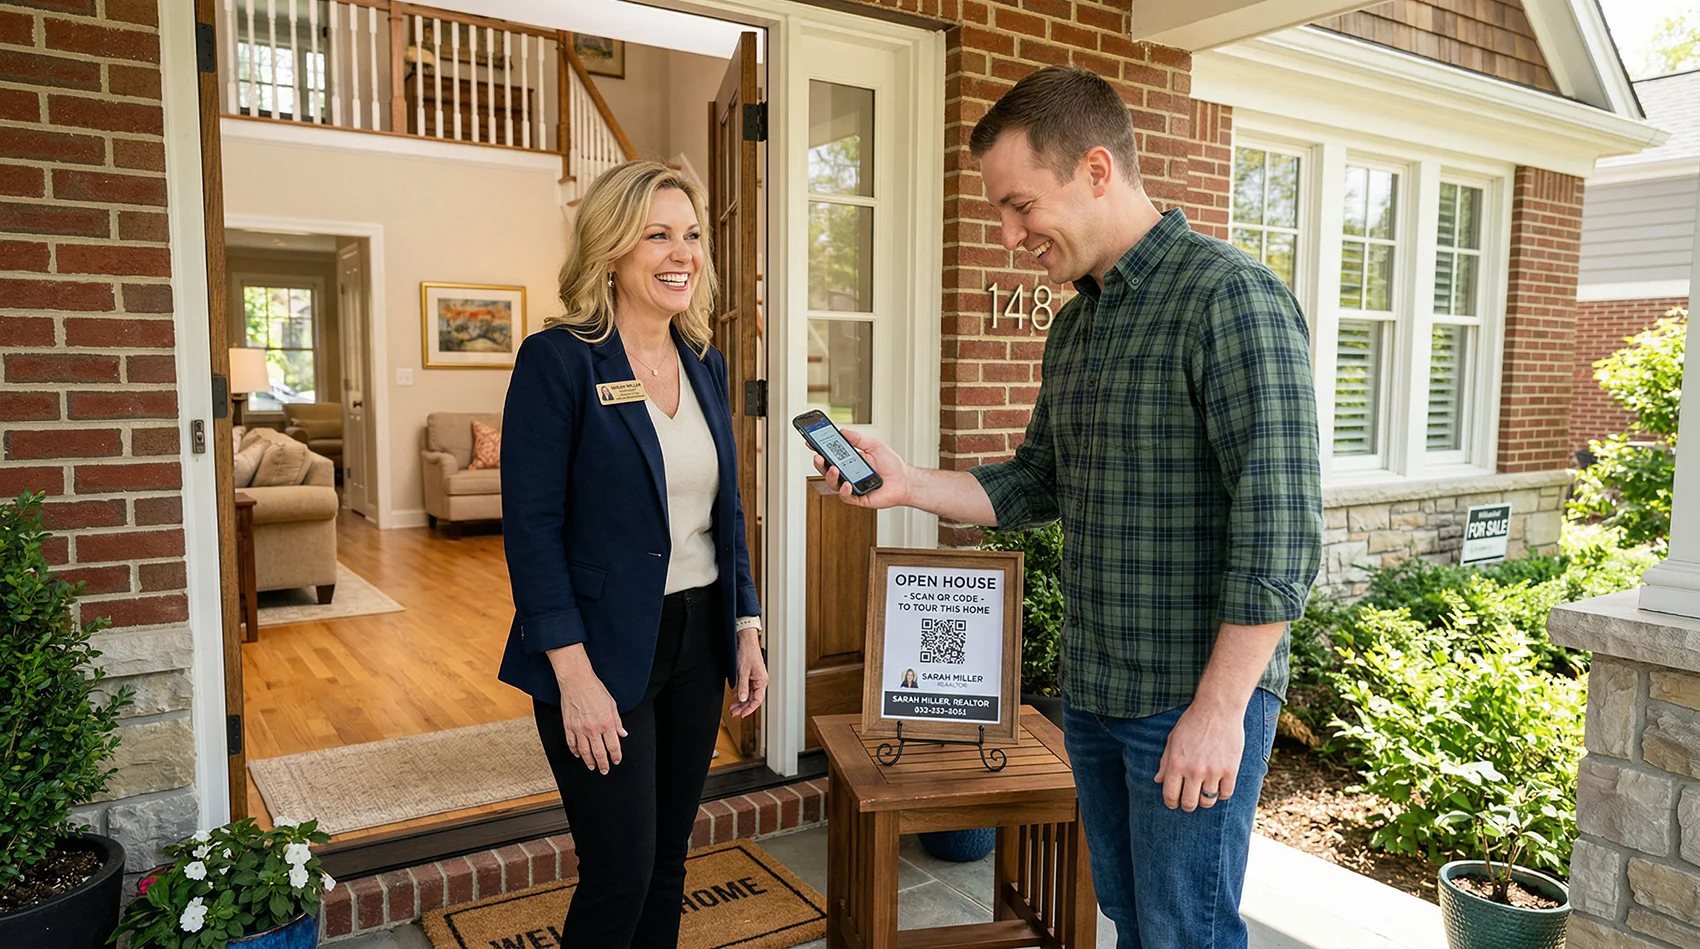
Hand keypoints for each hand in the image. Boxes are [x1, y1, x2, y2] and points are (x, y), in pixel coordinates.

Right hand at [550, 647, 626, 773]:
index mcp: (607, 723)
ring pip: (585, 752)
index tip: (616, 760)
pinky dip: (575, 751)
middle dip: (603, 764)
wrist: (577, 681)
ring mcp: (579, 729)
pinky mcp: (568, 726)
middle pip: (599, 753)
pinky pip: (571, 743)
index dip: (616, 756)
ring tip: (592, 766)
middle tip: (604, 770)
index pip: (613, 746)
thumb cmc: (595, 690)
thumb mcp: (612, 704)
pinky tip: (578, 755)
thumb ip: (617, 722)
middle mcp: (593, 728)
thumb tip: (622, 734)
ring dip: (589, 761)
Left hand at [729, 627, 767, 717]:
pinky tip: (735, 697)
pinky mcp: (750, 676)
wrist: (745, 640)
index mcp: (761, 681)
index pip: (757, 700)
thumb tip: (743, 699)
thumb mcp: (742, 671)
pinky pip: (747, 688)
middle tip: (734, 712)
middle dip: (743, 707)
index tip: (741, 714)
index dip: (749, 709)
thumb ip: (743, 686)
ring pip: (749, 695)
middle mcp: (760, 681)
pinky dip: (741, 694)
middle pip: (753, 699)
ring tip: (732, 707)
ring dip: (741, 702)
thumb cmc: (747, 652)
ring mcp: (755, 679)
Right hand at [810, 428, 910, 509]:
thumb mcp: (874, 445)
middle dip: (819, 463)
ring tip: (834, 468)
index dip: (819, 449)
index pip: (830, 455)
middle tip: (818, 455)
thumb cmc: (891, 465)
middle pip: (827, 469)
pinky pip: (846, 496)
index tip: (810, 441)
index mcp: (850, 460)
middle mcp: (848, 474)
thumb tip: (842, 431)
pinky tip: (847, 484)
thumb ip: (858, 439)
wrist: (905, 481)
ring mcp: (851, 486)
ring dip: (831, 476)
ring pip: (833, 483)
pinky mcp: (858, 498)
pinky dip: (844, 490)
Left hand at [1154, 703, 1244, 811]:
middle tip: (1190, 801)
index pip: (1170, 795)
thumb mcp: (1173, 740)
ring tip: (1204, 792)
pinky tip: (1219, 786)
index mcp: (1176, 764)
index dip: (1171, 803)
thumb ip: (1165, 762)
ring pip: (1208, 801)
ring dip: (1205, 800)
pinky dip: (1222, 793)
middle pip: (1189, 803)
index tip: (1174, 803)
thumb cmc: (1192, 722)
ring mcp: (1213, 771)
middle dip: (1188, 805)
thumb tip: (1157, 780)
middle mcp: (1193, 771)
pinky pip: (1226, 793)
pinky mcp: (1230, 770)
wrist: (1217, 709)